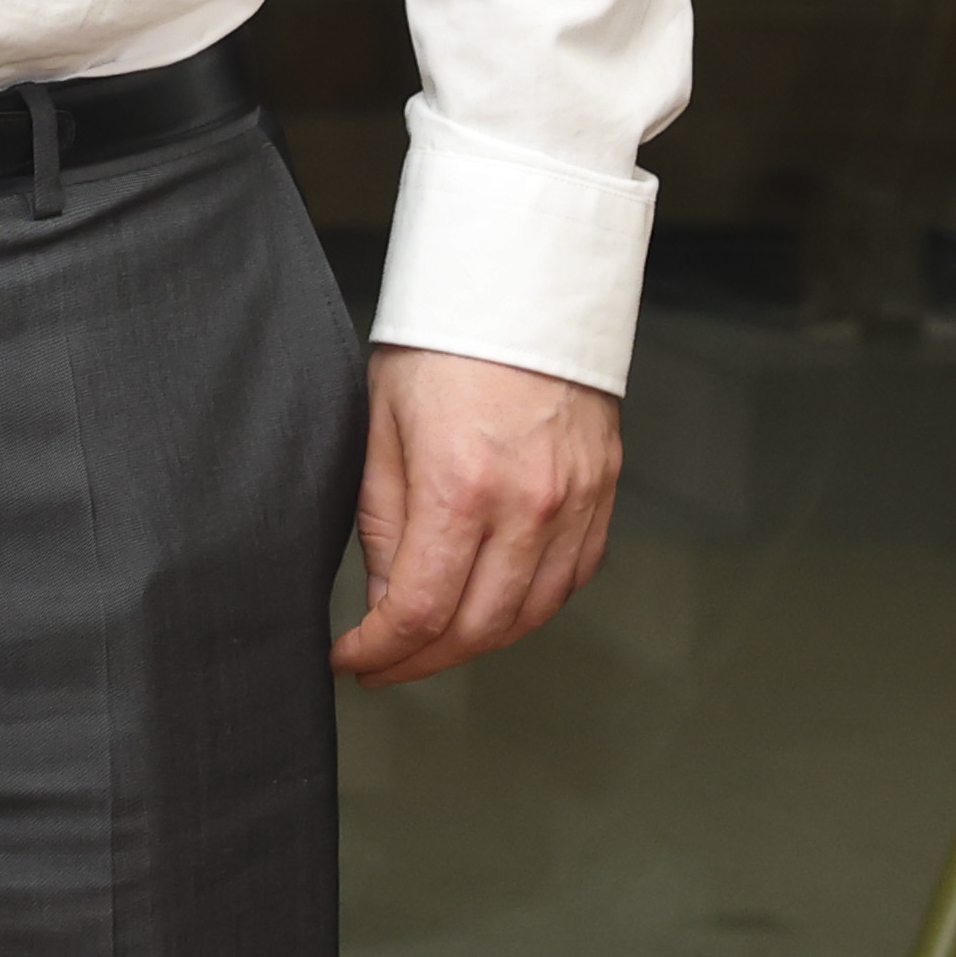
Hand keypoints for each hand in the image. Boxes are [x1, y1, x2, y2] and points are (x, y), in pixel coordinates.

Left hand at [332, 347, 620, 684]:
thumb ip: (384, 518)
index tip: (353, 659)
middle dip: (423, 660)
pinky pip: (569, 581)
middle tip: (384, 666)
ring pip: (530, 615)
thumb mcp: (381, 424)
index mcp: (461, 486)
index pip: (421, 607)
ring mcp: (575, 506)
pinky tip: (491, 610)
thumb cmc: (442, 345)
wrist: (523, 291)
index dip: (382, 649)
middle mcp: (528, 507)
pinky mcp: (602, 498)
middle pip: (478, 627)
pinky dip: (528, 610)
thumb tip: (384, 595)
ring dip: (476, 644)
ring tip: (430, 647)